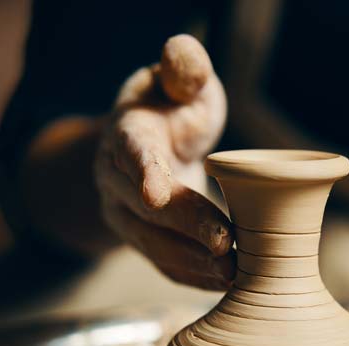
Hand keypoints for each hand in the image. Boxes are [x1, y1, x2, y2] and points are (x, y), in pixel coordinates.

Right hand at [95, 35, 233, 289]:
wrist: (146, 144)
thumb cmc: (171, 109)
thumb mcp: (178, 81)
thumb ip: (184, 69)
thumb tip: (185, 58)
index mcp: (127, 133)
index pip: (132, 152)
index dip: (144, 171)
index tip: (156, 193)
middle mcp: (116, 178)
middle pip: (147, 208)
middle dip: (186, 227)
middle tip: (225, 244)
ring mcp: (125, 213)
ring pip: (153, 244)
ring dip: (192, 261)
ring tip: (232, 273)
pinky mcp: (142, 238)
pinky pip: (163, 263)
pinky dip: (192, 276)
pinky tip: (222, 284)